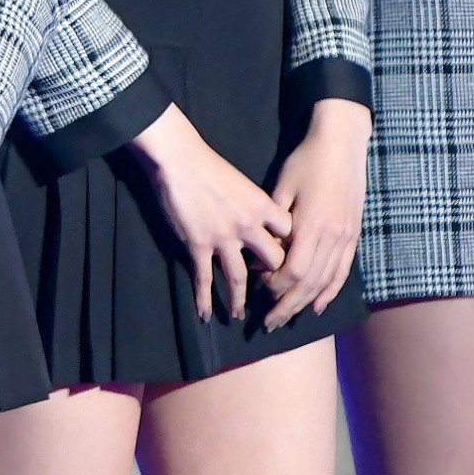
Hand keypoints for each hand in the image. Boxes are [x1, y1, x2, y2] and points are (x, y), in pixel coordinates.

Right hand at [129, 102, 286, 324]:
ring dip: (239, 299)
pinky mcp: (197, 245)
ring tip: (238, 315)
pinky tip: (205, 313)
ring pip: (238, 277)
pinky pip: (203, 279)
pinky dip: (204, 299)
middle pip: (273, 261)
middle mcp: (247, 225)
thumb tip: (264, 225)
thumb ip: (257, 207)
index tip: (291, 261)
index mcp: (262, 207)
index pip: (290, 235)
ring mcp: (222, 237)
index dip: (294, 249)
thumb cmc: (210, 166)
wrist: (179, 159)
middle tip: (271, 293)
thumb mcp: (244, 183)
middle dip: (274, 279)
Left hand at [260, 98, 372, 329]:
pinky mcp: (354, 235)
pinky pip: (342, 271)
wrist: (342, 143)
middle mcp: (332, 236)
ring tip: (286, 319)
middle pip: (308, 283)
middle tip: (267, 323)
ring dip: (304, 304)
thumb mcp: (282, 187)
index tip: (258, 287)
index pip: (292, 271)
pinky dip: (329, 291)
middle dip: (286, 306)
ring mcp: (346, 237)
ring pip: (325, 282)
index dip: (275, 286)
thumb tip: (264, 254)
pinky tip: (317, 305)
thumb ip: (275, 223)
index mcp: (311, 224)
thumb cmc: (306, 161)